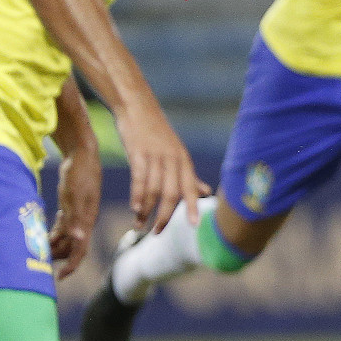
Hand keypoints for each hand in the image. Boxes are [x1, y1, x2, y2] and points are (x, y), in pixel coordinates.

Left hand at [49, 140, 100, 279]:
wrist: (82, 155)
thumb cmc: (79, 174)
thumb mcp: (74, 196)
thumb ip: (77, 218)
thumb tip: (79, 238)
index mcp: (87, 220)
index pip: (81, 249)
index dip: (71, 265)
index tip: (60, 277)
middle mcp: (84, 220)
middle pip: (73, 246)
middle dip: (58, 256)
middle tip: (38, 259)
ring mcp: (79, 214)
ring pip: (67, 237)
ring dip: (55, 245)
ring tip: (37, 248)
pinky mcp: (72, 207)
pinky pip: (64, 226)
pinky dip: (55, 233)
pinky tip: (44, 233)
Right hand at [116, 97, 207, 234]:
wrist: (138, 108)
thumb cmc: (158, 133)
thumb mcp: (177, 153)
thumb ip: (189, 176)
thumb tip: (206, 192)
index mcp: (183, 160)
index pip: (190, 188)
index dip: (192, 206)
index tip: (193, 226)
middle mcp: (173, 159)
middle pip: (171, 193)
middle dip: (164, 216)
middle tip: (156, 232)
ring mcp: (156, 155)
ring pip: (153, 189)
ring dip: (146, 210)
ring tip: (139, 226)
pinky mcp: (138, 152)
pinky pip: (139, 177)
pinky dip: (137, 194)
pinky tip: (134, 208)